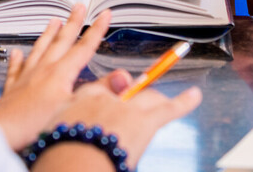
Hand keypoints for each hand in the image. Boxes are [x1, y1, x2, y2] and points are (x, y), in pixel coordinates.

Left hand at [0, 6, 112, 150]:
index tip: (104, 13)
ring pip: (40, 49)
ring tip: (53, 21)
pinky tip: (16, 53)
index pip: (84, 47)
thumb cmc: (36, 126)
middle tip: (79, 6)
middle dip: (73, 22)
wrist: (2, 134)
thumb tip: (123, 77)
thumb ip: (100, 91)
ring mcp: (26, 77)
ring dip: (48, 33)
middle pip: (61, 41)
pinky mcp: (12, 89)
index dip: (96, 29)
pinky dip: (18, 59)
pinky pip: (16, 68)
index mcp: (60, 73)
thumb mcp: (75, 108)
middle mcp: (43, 70)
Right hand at [37, 76, 201, 169]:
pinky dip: (184, 101)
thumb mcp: (57, 130)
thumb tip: (74, 128)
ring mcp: (126, 108)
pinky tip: (195, 95)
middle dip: (130, 97)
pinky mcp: (144, 121)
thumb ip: (70, 118)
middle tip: (133, 107)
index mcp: (79, 100)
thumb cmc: (60, 153)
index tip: (113, 102)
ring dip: (154, 100)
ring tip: (166, 99)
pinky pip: (169, 108)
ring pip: (146, 98)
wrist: (74, 162)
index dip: (108, 97)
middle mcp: (103, 98)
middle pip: (124, 91)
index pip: (98, 92)